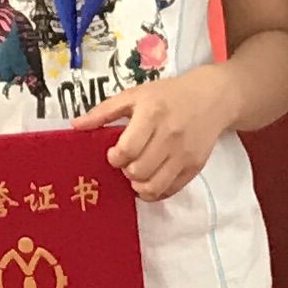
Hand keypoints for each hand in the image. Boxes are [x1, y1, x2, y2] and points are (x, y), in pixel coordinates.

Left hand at [101, 64, 237, 201]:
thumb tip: (75, 126)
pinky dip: (156, 192)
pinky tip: (151, 180)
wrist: (211, 98)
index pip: (127, 150)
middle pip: (138, 171)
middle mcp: (170, 136)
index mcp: (152, 114)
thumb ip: (104, 111)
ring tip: (137, 173)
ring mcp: (184, 154)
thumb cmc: (167, 95)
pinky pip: (170, 190)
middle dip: (126, 171)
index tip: (114, 153)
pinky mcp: (195, 167)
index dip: (115, 157)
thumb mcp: (135, 95)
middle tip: (127, 162)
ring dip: (139, 185)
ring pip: (154, 186)